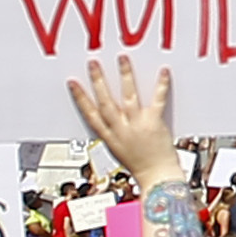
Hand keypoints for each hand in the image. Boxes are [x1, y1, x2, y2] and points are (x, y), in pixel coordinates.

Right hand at [66, 57, 182, 185]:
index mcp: (110, 137)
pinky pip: (157, 101)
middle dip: (98, 81)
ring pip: (128, 97)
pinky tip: (163, 71)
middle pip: (106, 102)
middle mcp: (121, 130)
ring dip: (125, 76)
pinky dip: (161, 85)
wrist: (158, 178)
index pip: (90, 114)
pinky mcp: (155, 124)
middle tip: (93, 62)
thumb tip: (108, 116)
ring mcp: (137, 126)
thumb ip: (113, 133)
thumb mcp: (118, 151)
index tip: (73, 82)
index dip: (80, 98)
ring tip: (122, 58)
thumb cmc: (140, 166)